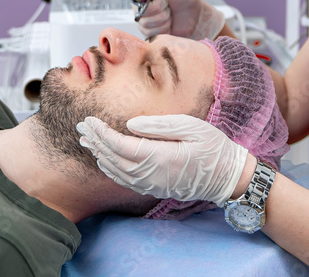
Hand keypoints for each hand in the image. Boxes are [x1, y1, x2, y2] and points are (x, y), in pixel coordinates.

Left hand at [77, 114, 247, 204]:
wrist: (227, 177)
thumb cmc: (213, 148)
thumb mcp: (191, 127)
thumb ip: (159, 125)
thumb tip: (130, 124)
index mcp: (160, 157)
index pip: (120, 146)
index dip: (102, 133)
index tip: (90, 120)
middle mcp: (152, 175)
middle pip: (113, 159)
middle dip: (95, 142)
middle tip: (81, 127)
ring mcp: (152, 184)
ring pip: (116, 172)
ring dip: (99, 155)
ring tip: (87, 140)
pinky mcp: (154, 188)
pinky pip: (124, 180)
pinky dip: (110, 168)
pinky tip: (104, 159)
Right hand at [135, 0, 224, 39]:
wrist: (195, 15)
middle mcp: (139, 7)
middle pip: (143, 12)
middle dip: (161, 8)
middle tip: (168, 4)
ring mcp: (143, 21)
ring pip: (146, 24)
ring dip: (164, 19)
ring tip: (169, 13)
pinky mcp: (149, 34)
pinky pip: (151, 34)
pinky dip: (164, 29)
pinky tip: (168, 23)